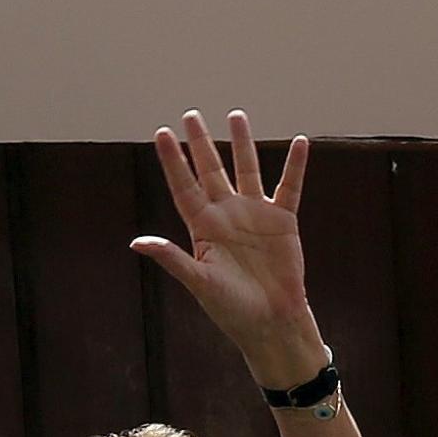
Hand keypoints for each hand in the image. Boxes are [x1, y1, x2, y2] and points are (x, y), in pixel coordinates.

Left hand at [131, 109, 324, 388]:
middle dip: (201, 143)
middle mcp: (227, 215)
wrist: (270, 322)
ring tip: (236, 115)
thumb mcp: (199, 282)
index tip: (162, 133)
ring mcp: (255, 215)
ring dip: (243, 143)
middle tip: (191, 114)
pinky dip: (295, 166)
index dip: (173, 161)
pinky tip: (301, 143)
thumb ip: (171, 258)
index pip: (184, 186)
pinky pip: (289, 187)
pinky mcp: (283, 221)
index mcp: (203, 228)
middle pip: (211, 170)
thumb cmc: (231, 309)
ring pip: (247, 170)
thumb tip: (137, 243)